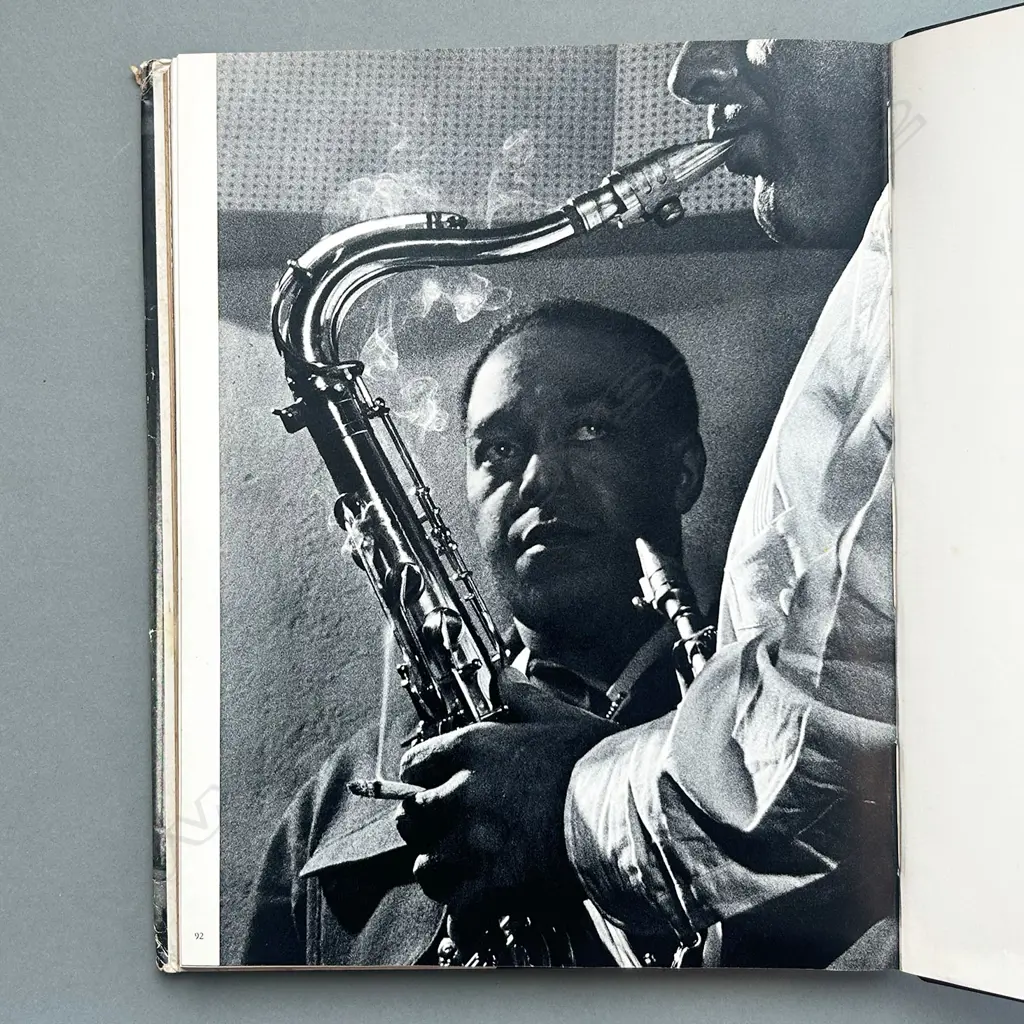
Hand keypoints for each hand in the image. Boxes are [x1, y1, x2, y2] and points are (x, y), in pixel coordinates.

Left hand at [395, 670, 615, 921]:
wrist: (628, 805)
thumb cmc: (599, 761)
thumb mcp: (558, 717)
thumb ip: (524, 698)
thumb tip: (505, 677)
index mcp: (476, 748)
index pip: (417, 763)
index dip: (419, 777)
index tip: (426, 786)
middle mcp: (466, 793)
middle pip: (414, 816)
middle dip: (423, 826)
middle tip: (438, 831)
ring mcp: (476, 841)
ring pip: (427, 866)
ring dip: (439, 871)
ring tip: (455, 873)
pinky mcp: (495, 884)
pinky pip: (459, 913)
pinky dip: (464, 919)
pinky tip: (475, 915)